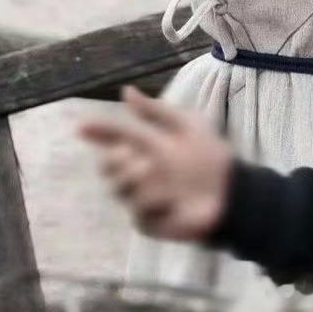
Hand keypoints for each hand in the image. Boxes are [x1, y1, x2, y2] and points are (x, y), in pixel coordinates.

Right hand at [79, 86, 232, 241]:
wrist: (230, 191)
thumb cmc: (209, 155)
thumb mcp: (185, 125)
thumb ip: (155, 111)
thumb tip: (126, 91)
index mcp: (146, 147)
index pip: (115, 137)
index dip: (98, 131)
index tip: (82, 127)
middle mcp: (139, 172)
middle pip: (107, 166)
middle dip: (113, 159)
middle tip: (132, 154)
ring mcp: (141, 197)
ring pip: (118, 188)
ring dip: (132, 177)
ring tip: (152, 171)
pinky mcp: (149, 221)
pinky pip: (138, 212)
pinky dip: (153, 202)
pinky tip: (172, 201)